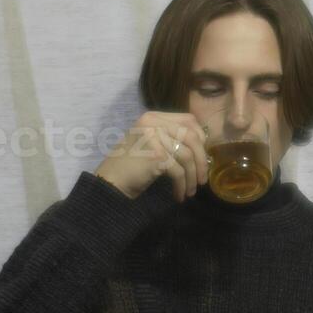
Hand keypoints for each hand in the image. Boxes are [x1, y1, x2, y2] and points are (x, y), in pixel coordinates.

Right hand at [94, 111, 208, 201]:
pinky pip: (179, 171)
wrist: (110, 182)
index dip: (200, 137)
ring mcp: (154, 138)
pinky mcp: (156, 156)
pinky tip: (179, 195)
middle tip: (203, 179)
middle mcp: (153, 123)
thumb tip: (203, 145)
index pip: (188, 119)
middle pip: (192, 137)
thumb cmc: (130, 165)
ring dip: (193, 177)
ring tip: (191, 190)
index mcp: (152, 117)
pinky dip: (182, 185)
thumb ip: (170, 137)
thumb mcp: (150, 142)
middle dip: (201, 160)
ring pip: (187, 156)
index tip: (202, 155)